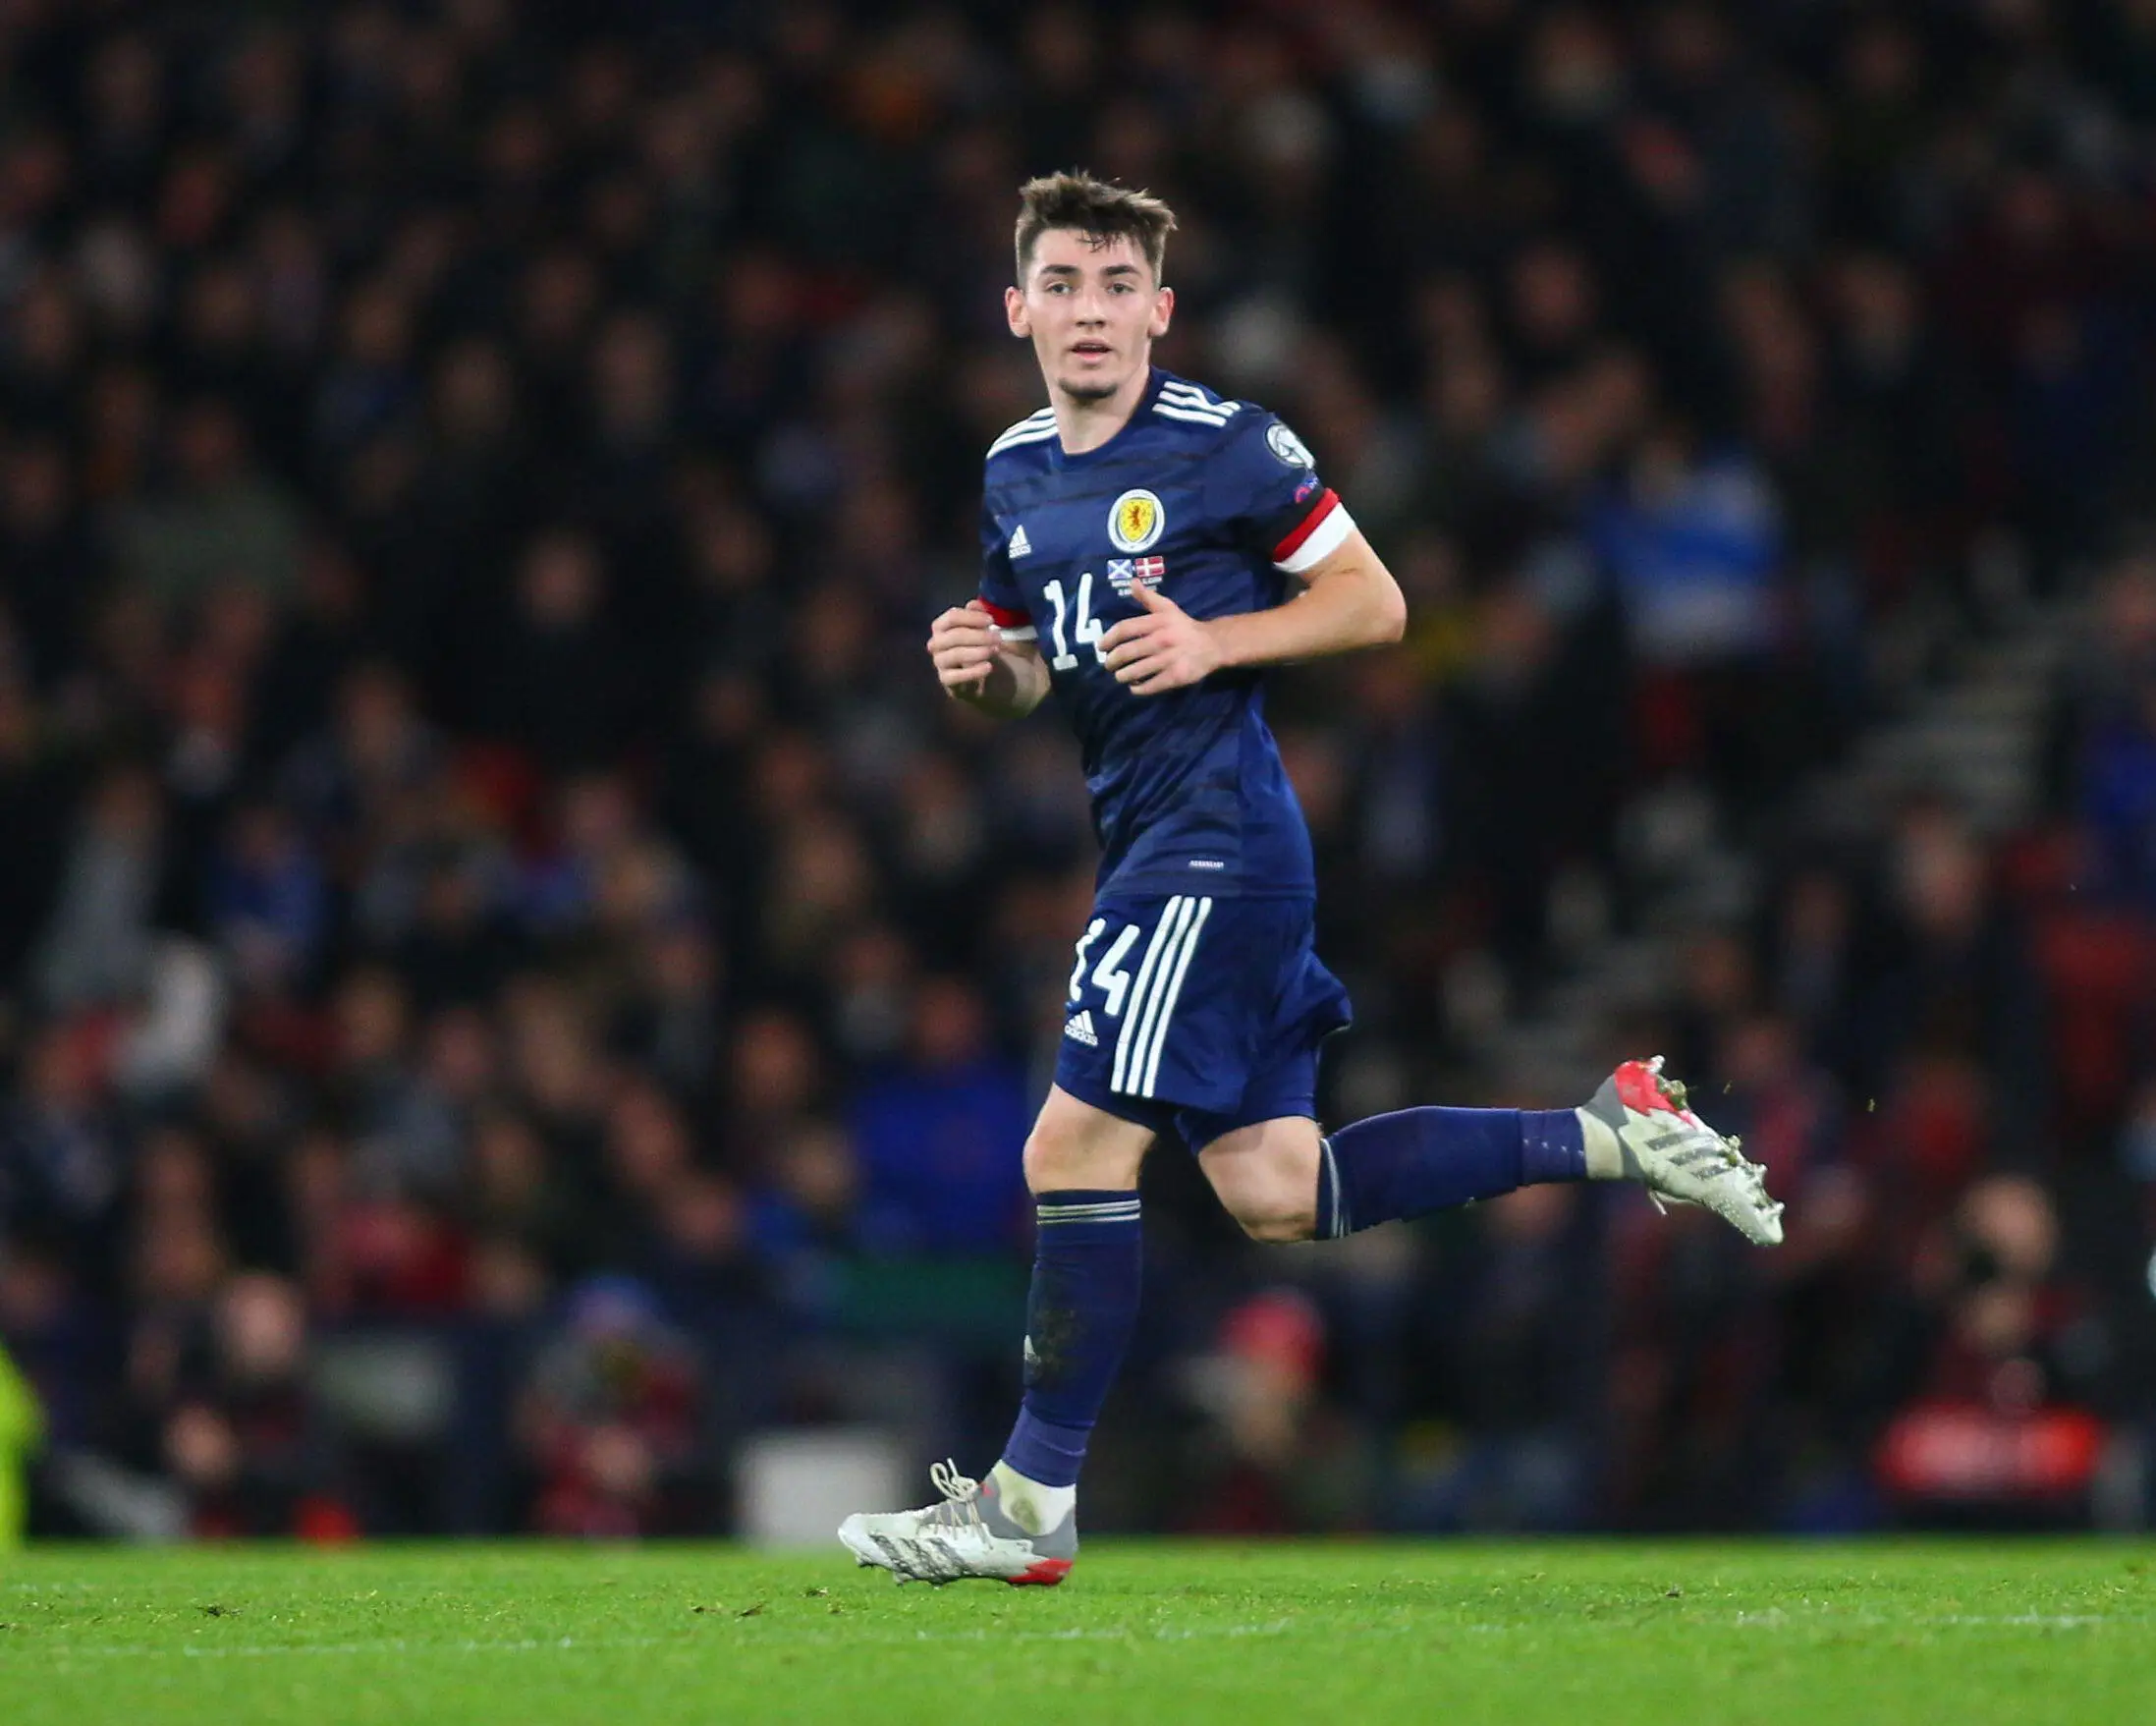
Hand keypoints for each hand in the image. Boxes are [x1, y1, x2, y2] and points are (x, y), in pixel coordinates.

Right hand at [927, 599, 1002, 695]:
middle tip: (998, 638)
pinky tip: (988, 667)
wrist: (987, 677)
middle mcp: (936, 643)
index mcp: (942, 626)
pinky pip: (956, 676)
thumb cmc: (981, 646)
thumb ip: (978, 614)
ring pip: (955, 654)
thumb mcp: (983, 628)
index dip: (972, 617)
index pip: (952, 617)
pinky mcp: (945, 680)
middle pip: (954, 635)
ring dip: (977, 651)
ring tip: (995, 650)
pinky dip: (973, 671)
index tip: (992, 620)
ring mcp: (939, 662)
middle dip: (979, 635)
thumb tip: (974, 604)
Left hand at [1100, 579, 1221, 695]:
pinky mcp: (1176, 676)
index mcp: (1157, 622)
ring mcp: (1169, 659)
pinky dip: (1138, 689)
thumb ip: (1148, 597)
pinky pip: (1151, 685)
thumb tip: (1131, 582)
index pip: (1124, 629)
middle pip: (1126, 653)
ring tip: (1120, 676)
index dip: (1108, 638)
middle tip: (1109, 665)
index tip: (1101, 647)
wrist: (1213, 644)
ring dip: (1123, 676)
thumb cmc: (1184, 626)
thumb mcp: (1168, 608)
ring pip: (1136, 671)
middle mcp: (1161, 639)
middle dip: (1112, 661)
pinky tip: (1135, 687)